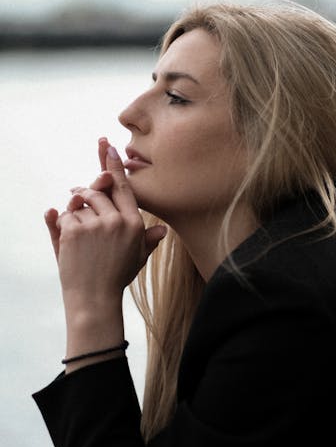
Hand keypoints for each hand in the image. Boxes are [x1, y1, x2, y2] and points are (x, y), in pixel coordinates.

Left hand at [44, 142, 165, 312]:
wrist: (94, 299)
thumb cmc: (115, 279)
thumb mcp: (136, 259)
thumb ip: (147, 241)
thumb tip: (163, 230)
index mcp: (135, 224)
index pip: (124, 188)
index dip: (114, 166)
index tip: (108, 147)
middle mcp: (118, 221)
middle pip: (97, 191)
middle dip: (85, 193)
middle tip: (76, 195)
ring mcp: (97, 224)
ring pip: (79, 204)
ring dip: (74, 214)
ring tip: (77, 234)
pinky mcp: (77, 230)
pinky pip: (65, 215)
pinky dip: (62, 225)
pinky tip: (69, 242)